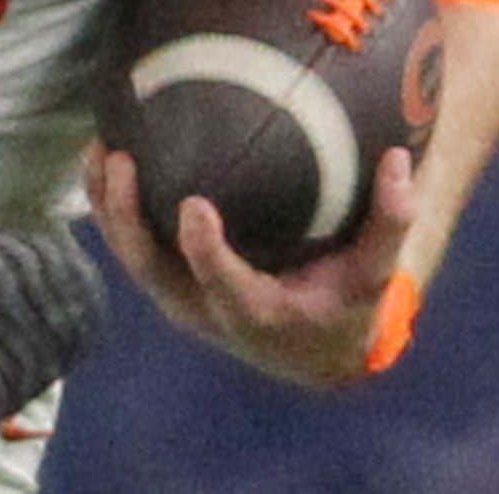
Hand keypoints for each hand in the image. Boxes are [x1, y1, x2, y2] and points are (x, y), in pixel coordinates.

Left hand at [86, 139, 412, 387]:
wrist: (309, 351)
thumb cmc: (345, 304)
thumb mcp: (374, 273)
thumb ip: (391, 222)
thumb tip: (400, 162)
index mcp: (257, 311)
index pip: (223, 283)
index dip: (204, 251)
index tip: (193, 205)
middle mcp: (206, 309)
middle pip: (152, 270)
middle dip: (127, 219)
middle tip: (122, 159)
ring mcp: (180, 297)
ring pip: (130, 256)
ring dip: (107, 207)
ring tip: (98, 147)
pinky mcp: (169, 281)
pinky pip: (131, 243)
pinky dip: (111, 204)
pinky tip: (101, 153)